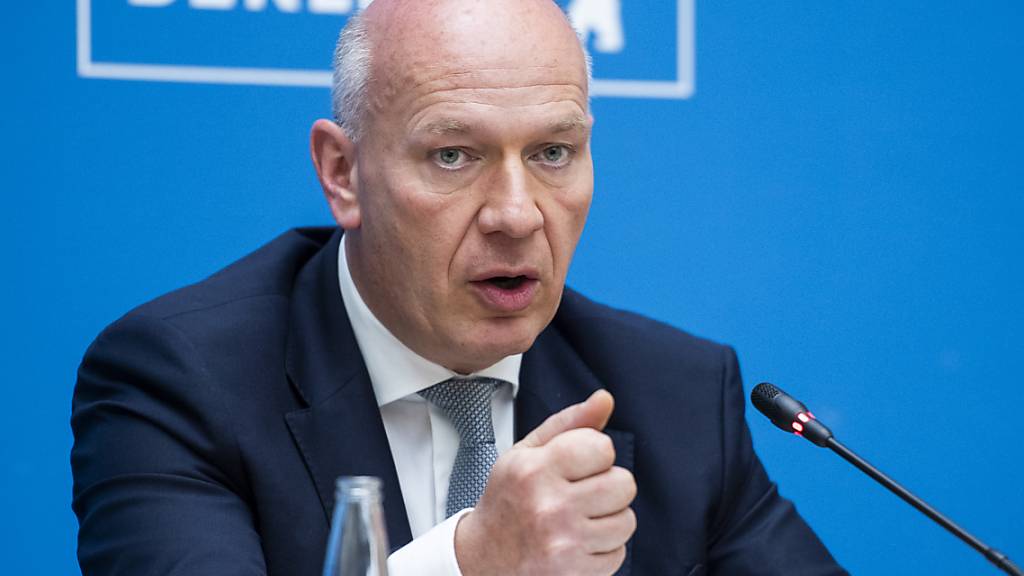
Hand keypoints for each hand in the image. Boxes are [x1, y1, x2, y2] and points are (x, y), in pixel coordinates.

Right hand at [454, 390, 636, 575]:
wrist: (483, 559)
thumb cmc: (507, 501)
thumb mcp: (526, 453)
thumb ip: (569, 423)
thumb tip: (604, 399)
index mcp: (535, 470)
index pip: (602, 447)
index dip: (595, 454)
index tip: (577, 465)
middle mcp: (549, 507)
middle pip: (623, 484)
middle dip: (607, 486)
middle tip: (580, 493)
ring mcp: (563, 543)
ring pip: (627, 520)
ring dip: (608, 519)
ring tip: (578, 519)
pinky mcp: (575, 572)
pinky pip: (619, 553)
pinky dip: (603, 548)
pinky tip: (577, 542)